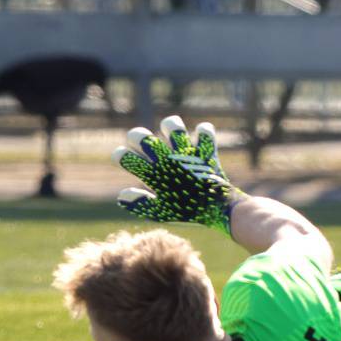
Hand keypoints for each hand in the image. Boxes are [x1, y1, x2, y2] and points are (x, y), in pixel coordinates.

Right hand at [113, 114, 242, 230]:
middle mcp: (167, 161)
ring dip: (170, 126)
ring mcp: (186, 154)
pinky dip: (203, 132)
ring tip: (170, 131)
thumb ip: (140, 204)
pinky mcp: (204, 152)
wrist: (220, 211)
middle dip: (136, 137)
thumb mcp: (161, 213)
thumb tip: (122, 195)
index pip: (127, 158)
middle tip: (141, 143)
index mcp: (154, 176)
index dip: (120, 156)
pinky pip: (205, 134)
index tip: (123, 158)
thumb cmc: (188, 213)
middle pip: (142, 138)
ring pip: (172, 127)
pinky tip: (200, 135)